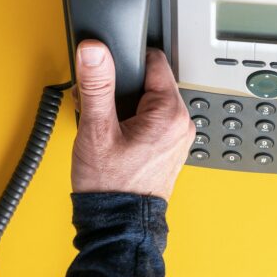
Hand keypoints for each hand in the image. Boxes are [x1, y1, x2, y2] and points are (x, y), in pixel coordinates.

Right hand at [70, 40, 195, 199]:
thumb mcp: (97, 129)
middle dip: (122, 87)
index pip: (155, 60)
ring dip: (124, 106)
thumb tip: (94, 51)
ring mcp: (177, 138)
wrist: (118, 226)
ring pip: (149, 103)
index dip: (126, 59)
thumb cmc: (110, 185)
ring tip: (105, 125)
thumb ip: (97, 84)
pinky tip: (113, 137)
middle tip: (100, 106)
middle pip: (151, 82)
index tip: (106, 68)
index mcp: (171, 113)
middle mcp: (182, 123)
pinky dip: (131, 123)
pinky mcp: (168, 149)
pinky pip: (151, 122)